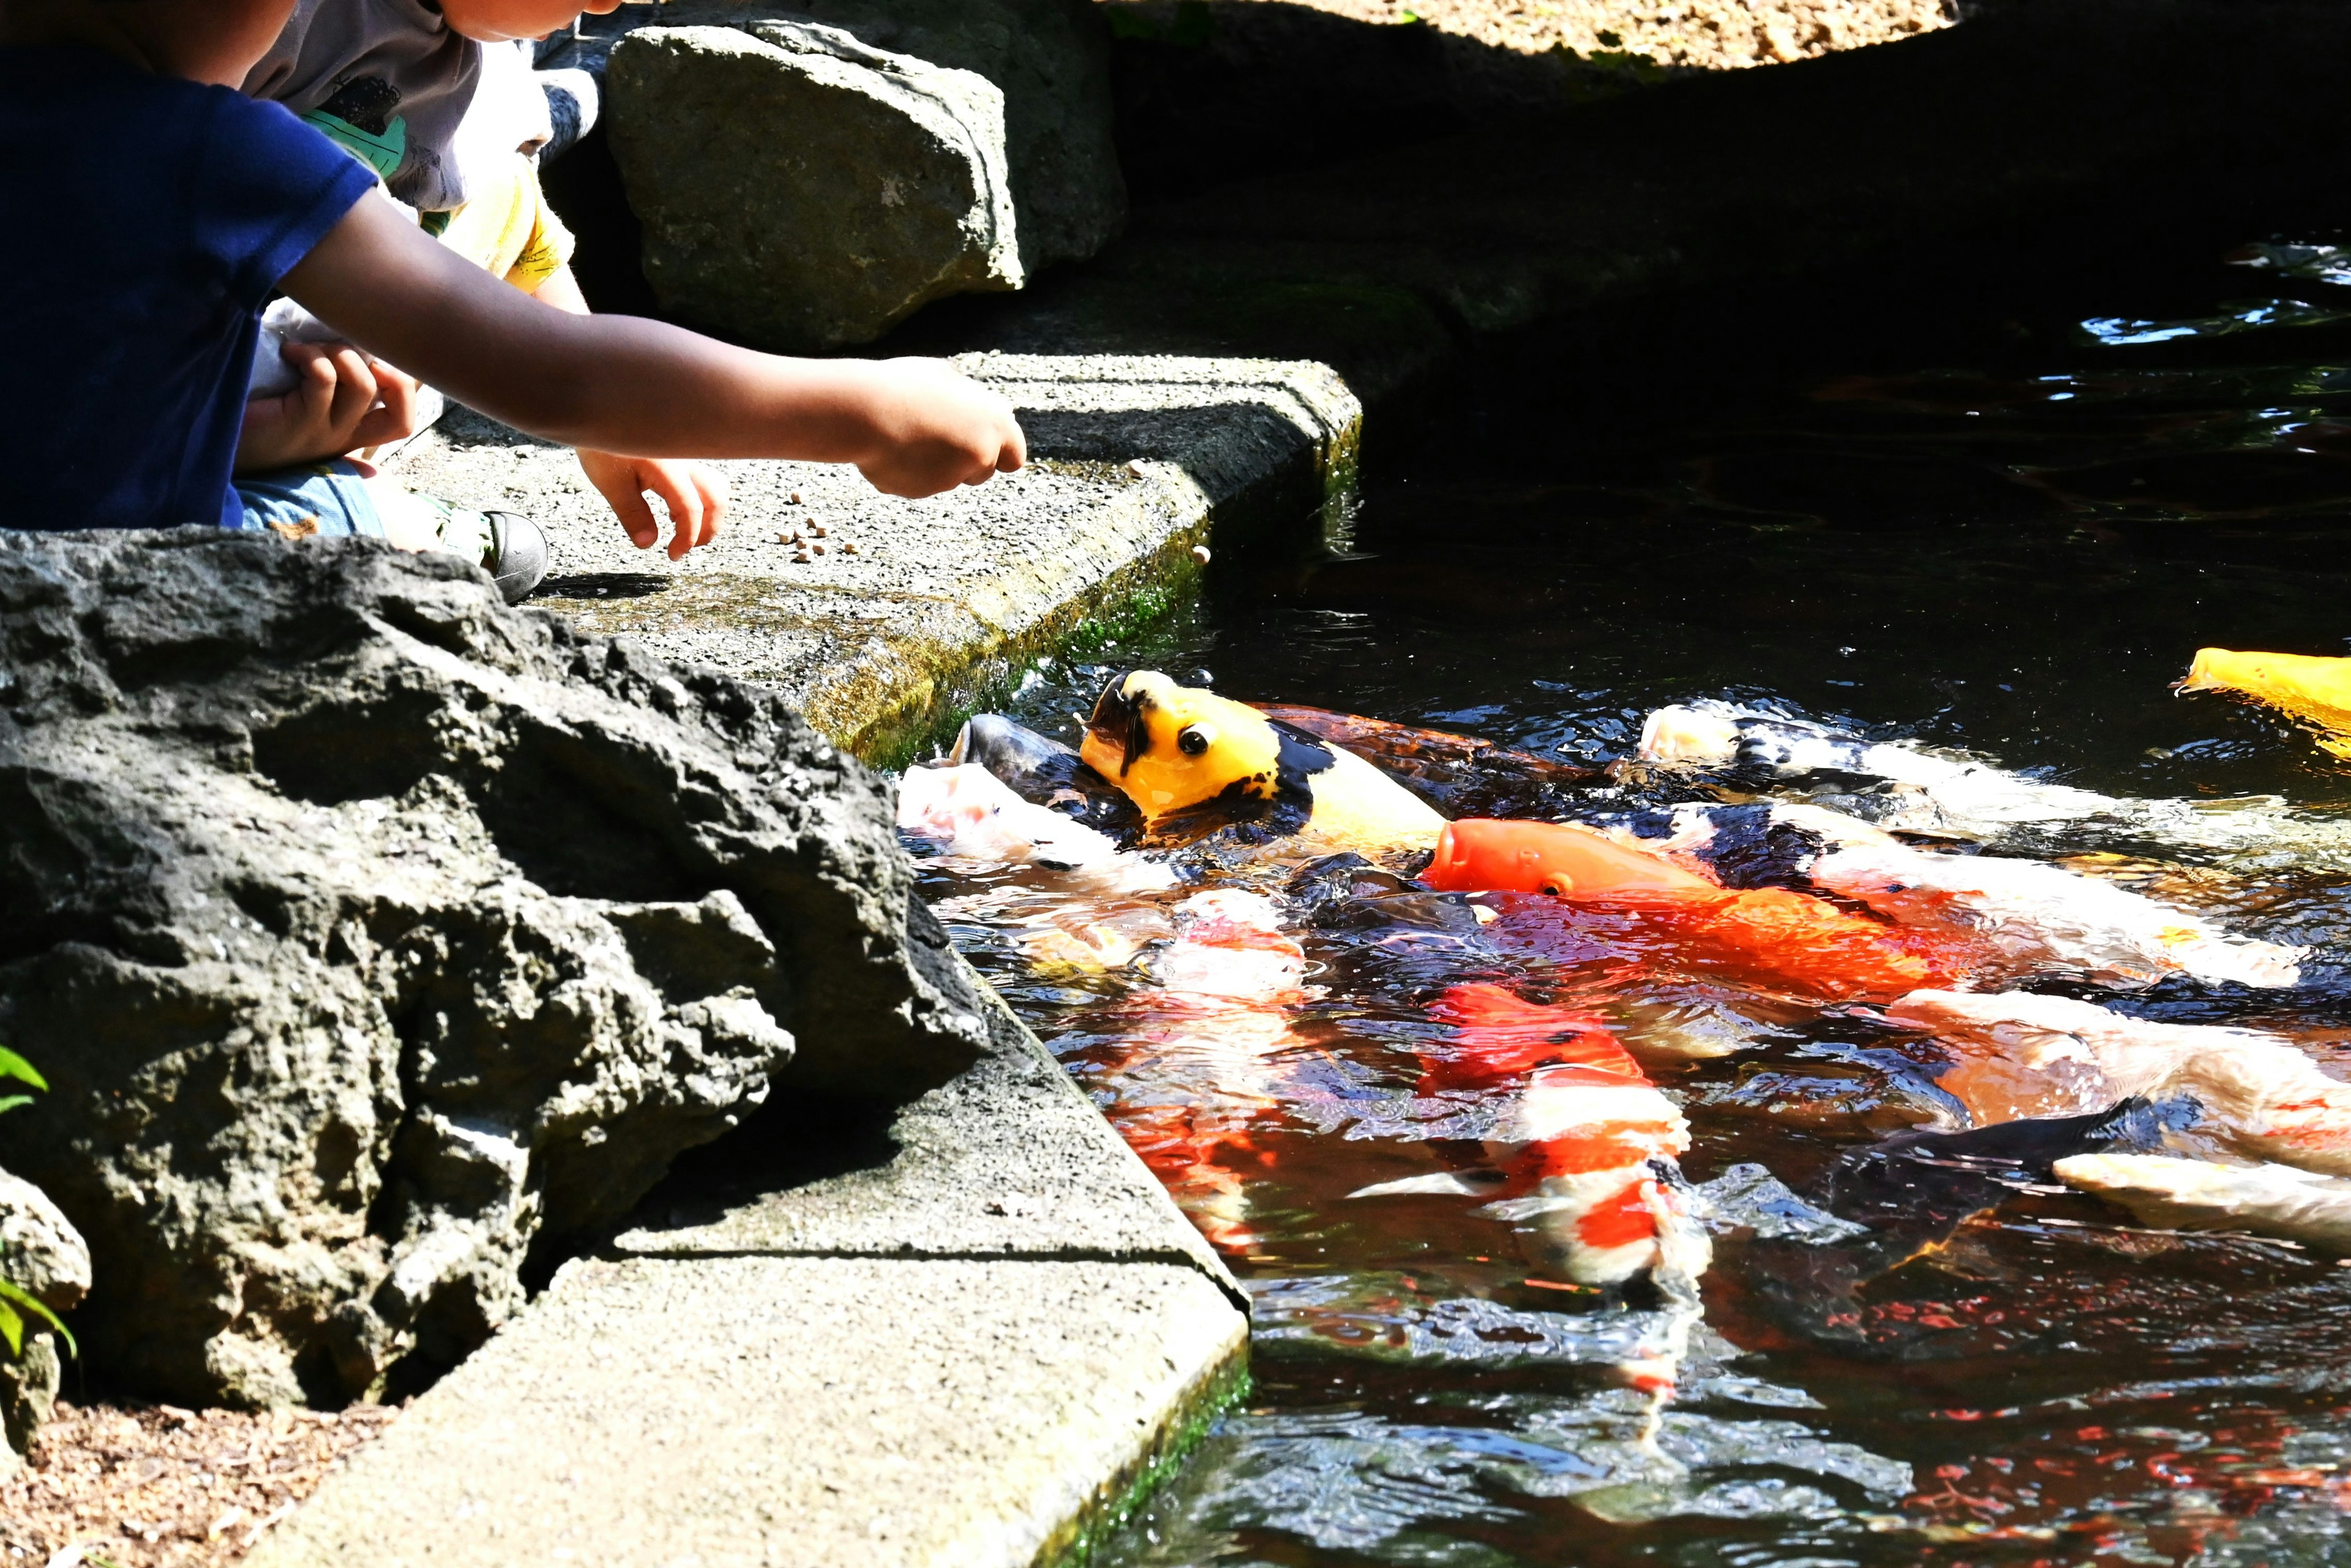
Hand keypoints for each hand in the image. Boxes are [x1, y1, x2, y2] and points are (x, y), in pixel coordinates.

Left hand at [234, 344, 420, 473]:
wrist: (211, 441)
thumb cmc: (251, 418)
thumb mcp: (294, 408)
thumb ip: (323, 394)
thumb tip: (346, 360)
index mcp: (348, 435)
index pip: (401, 423)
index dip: (404, 389)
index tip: (373, 361)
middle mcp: (344, 438)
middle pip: (401, 418)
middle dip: (394, 377)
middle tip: (356, 353)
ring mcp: (324, 434)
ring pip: (362, 385)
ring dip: (340, 353)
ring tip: (309, 350)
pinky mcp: (300, 423)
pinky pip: (324, 379)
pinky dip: (311, 356)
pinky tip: (289, 353)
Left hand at [578, 450, 727, 559]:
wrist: (601, 410)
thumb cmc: (602, 444)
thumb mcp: (611, 483)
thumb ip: (632, 514)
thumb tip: (648, 543)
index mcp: (669, 470)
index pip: (691, 511)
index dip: (687, 538)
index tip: (673, 554)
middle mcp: (684, 462)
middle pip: (716, 499)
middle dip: (708, 528)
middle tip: (687, 547)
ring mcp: (685, 457)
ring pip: (716, 486)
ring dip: (709, 512)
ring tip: (686, 527)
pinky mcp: (679, 455)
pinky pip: (703, 477)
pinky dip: (700, 497)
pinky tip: (674, 505)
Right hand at [852, 360, 1026, 498]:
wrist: (866, 410)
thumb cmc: (907, 385)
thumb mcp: (946, 378)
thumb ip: (975, 399)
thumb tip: (1001, 408)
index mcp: (995, 424)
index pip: (1015, 456)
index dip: (1000, 454)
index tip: (985, 449)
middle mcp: (981, 455)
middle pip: (982, 472)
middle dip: (965, 463)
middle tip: (935, 436)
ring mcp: (952, 477)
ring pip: (948, 478)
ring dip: (933, 465)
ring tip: (906, 434)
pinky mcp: (922, 491)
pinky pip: (916, 484)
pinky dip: (906, 471)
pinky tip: (889, 446)